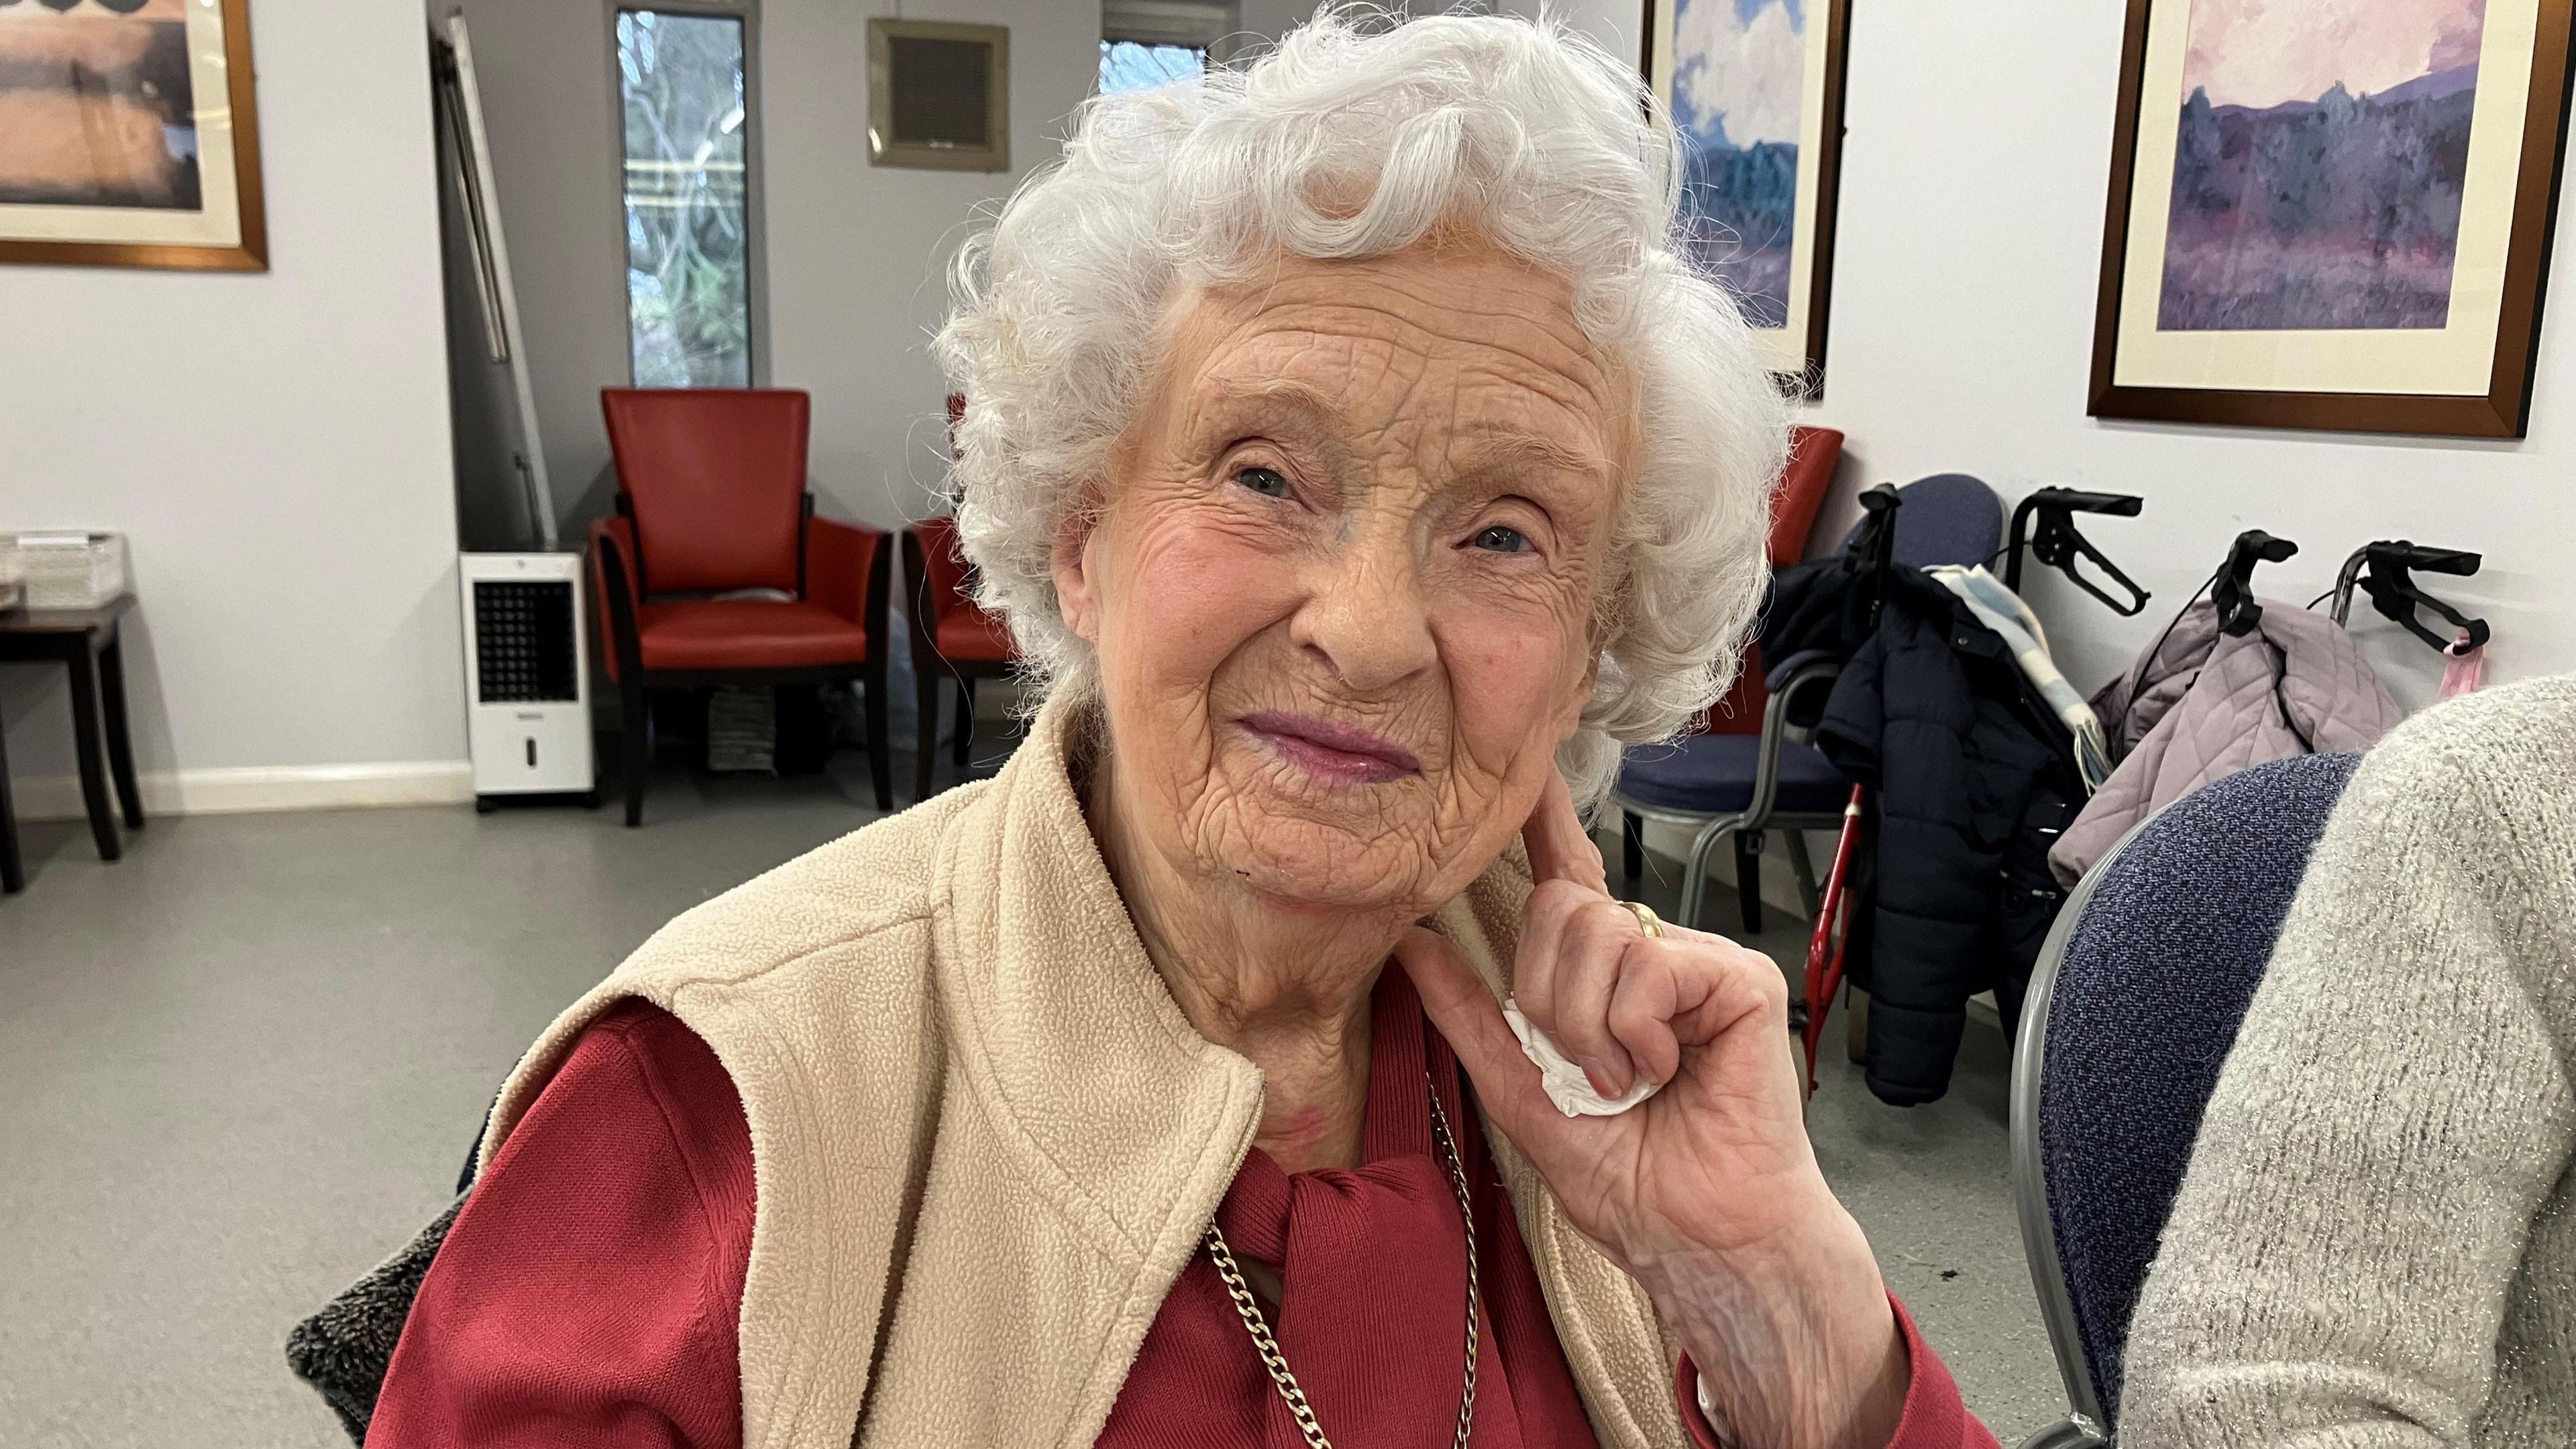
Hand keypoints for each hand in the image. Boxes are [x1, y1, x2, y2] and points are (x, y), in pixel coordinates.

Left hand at [1394, 775, 1906, 1448]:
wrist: (1698, 1237)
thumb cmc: (1632, 1178)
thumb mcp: (1522, 1092)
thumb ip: (1468, 1015)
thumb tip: (1410, 944)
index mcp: (1603, 979)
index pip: (1568, 881)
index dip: (1544, 824)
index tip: (1523, 772)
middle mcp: (1651, 957)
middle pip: (1561, 909)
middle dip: (1545, 999)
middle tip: (1584, 1073)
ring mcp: (1698, 962)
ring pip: (1599, 932)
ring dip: (1588, 1027)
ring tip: (1625, 1082)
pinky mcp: (1738, 978)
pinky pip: (1648, 965)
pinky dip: (1636, 1033)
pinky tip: (1664, 1072)